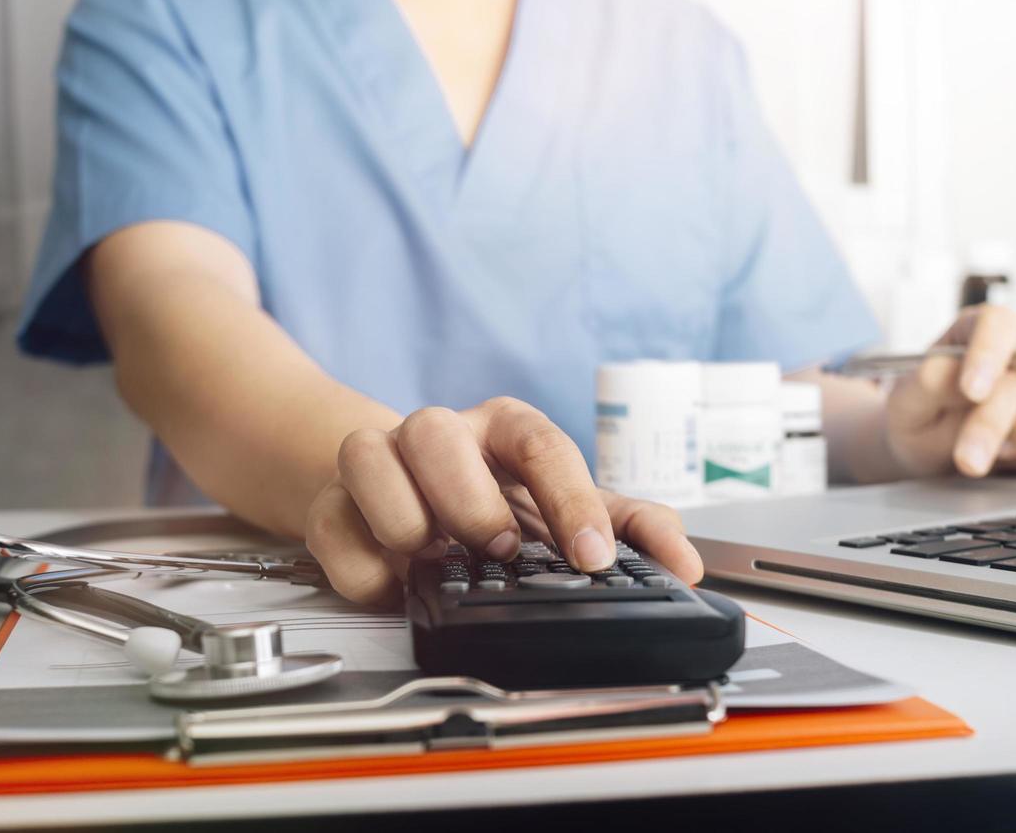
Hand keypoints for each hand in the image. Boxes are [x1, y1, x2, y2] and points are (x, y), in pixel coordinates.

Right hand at [305, 397, 704, 605]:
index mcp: (504, 429)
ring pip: (367, 455)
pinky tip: (394, 585)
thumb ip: (631, 527)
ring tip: (435, 557)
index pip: (538, 441)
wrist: (409, 496)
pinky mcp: (334, 502)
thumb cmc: (496, 500)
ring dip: (404, 518)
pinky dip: (361, 566)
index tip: (590, 556)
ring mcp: (378, 460)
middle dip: (468, 498)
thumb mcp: (568, 509)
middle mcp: (439, 435)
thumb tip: (683, 563)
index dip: (568, 497)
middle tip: (499, 551)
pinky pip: (331, 523)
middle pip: (436, 432)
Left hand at [885, 305, 1015, 477]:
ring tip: (989, 456)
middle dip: (993, 421)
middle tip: (967, 458)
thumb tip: (956, 374)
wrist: (931, 455)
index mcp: (977, 331)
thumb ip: (927, 383)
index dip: (988, 352)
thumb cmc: (920, 418)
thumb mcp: (906, 403)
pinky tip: (1011, 459)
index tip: (971, 391)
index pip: (997, 321)